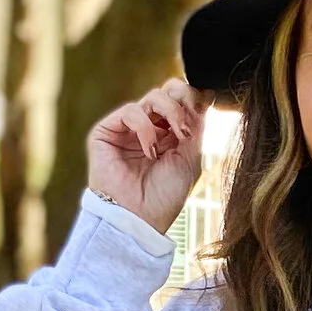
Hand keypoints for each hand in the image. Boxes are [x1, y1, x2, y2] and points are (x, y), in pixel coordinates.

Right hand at [86, 78, 206, 234]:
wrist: (139, 219)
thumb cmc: (164, 197)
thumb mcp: (190, 158)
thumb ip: (195, 126)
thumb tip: (204, 94)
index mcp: (170, 135)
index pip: (182, 100)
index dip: (194, 99)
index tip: (202, 113)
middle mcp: (150, 128)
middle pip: (169, 90)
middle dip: (184, 100)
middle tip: (189, 125)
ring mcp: (128, 129)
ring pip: (154, 96)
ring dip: (171, 112)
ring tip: (177, 138)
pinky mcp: (107, 132)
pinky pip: (131, 112)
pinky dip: (146, 128)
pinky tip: (151, 151)